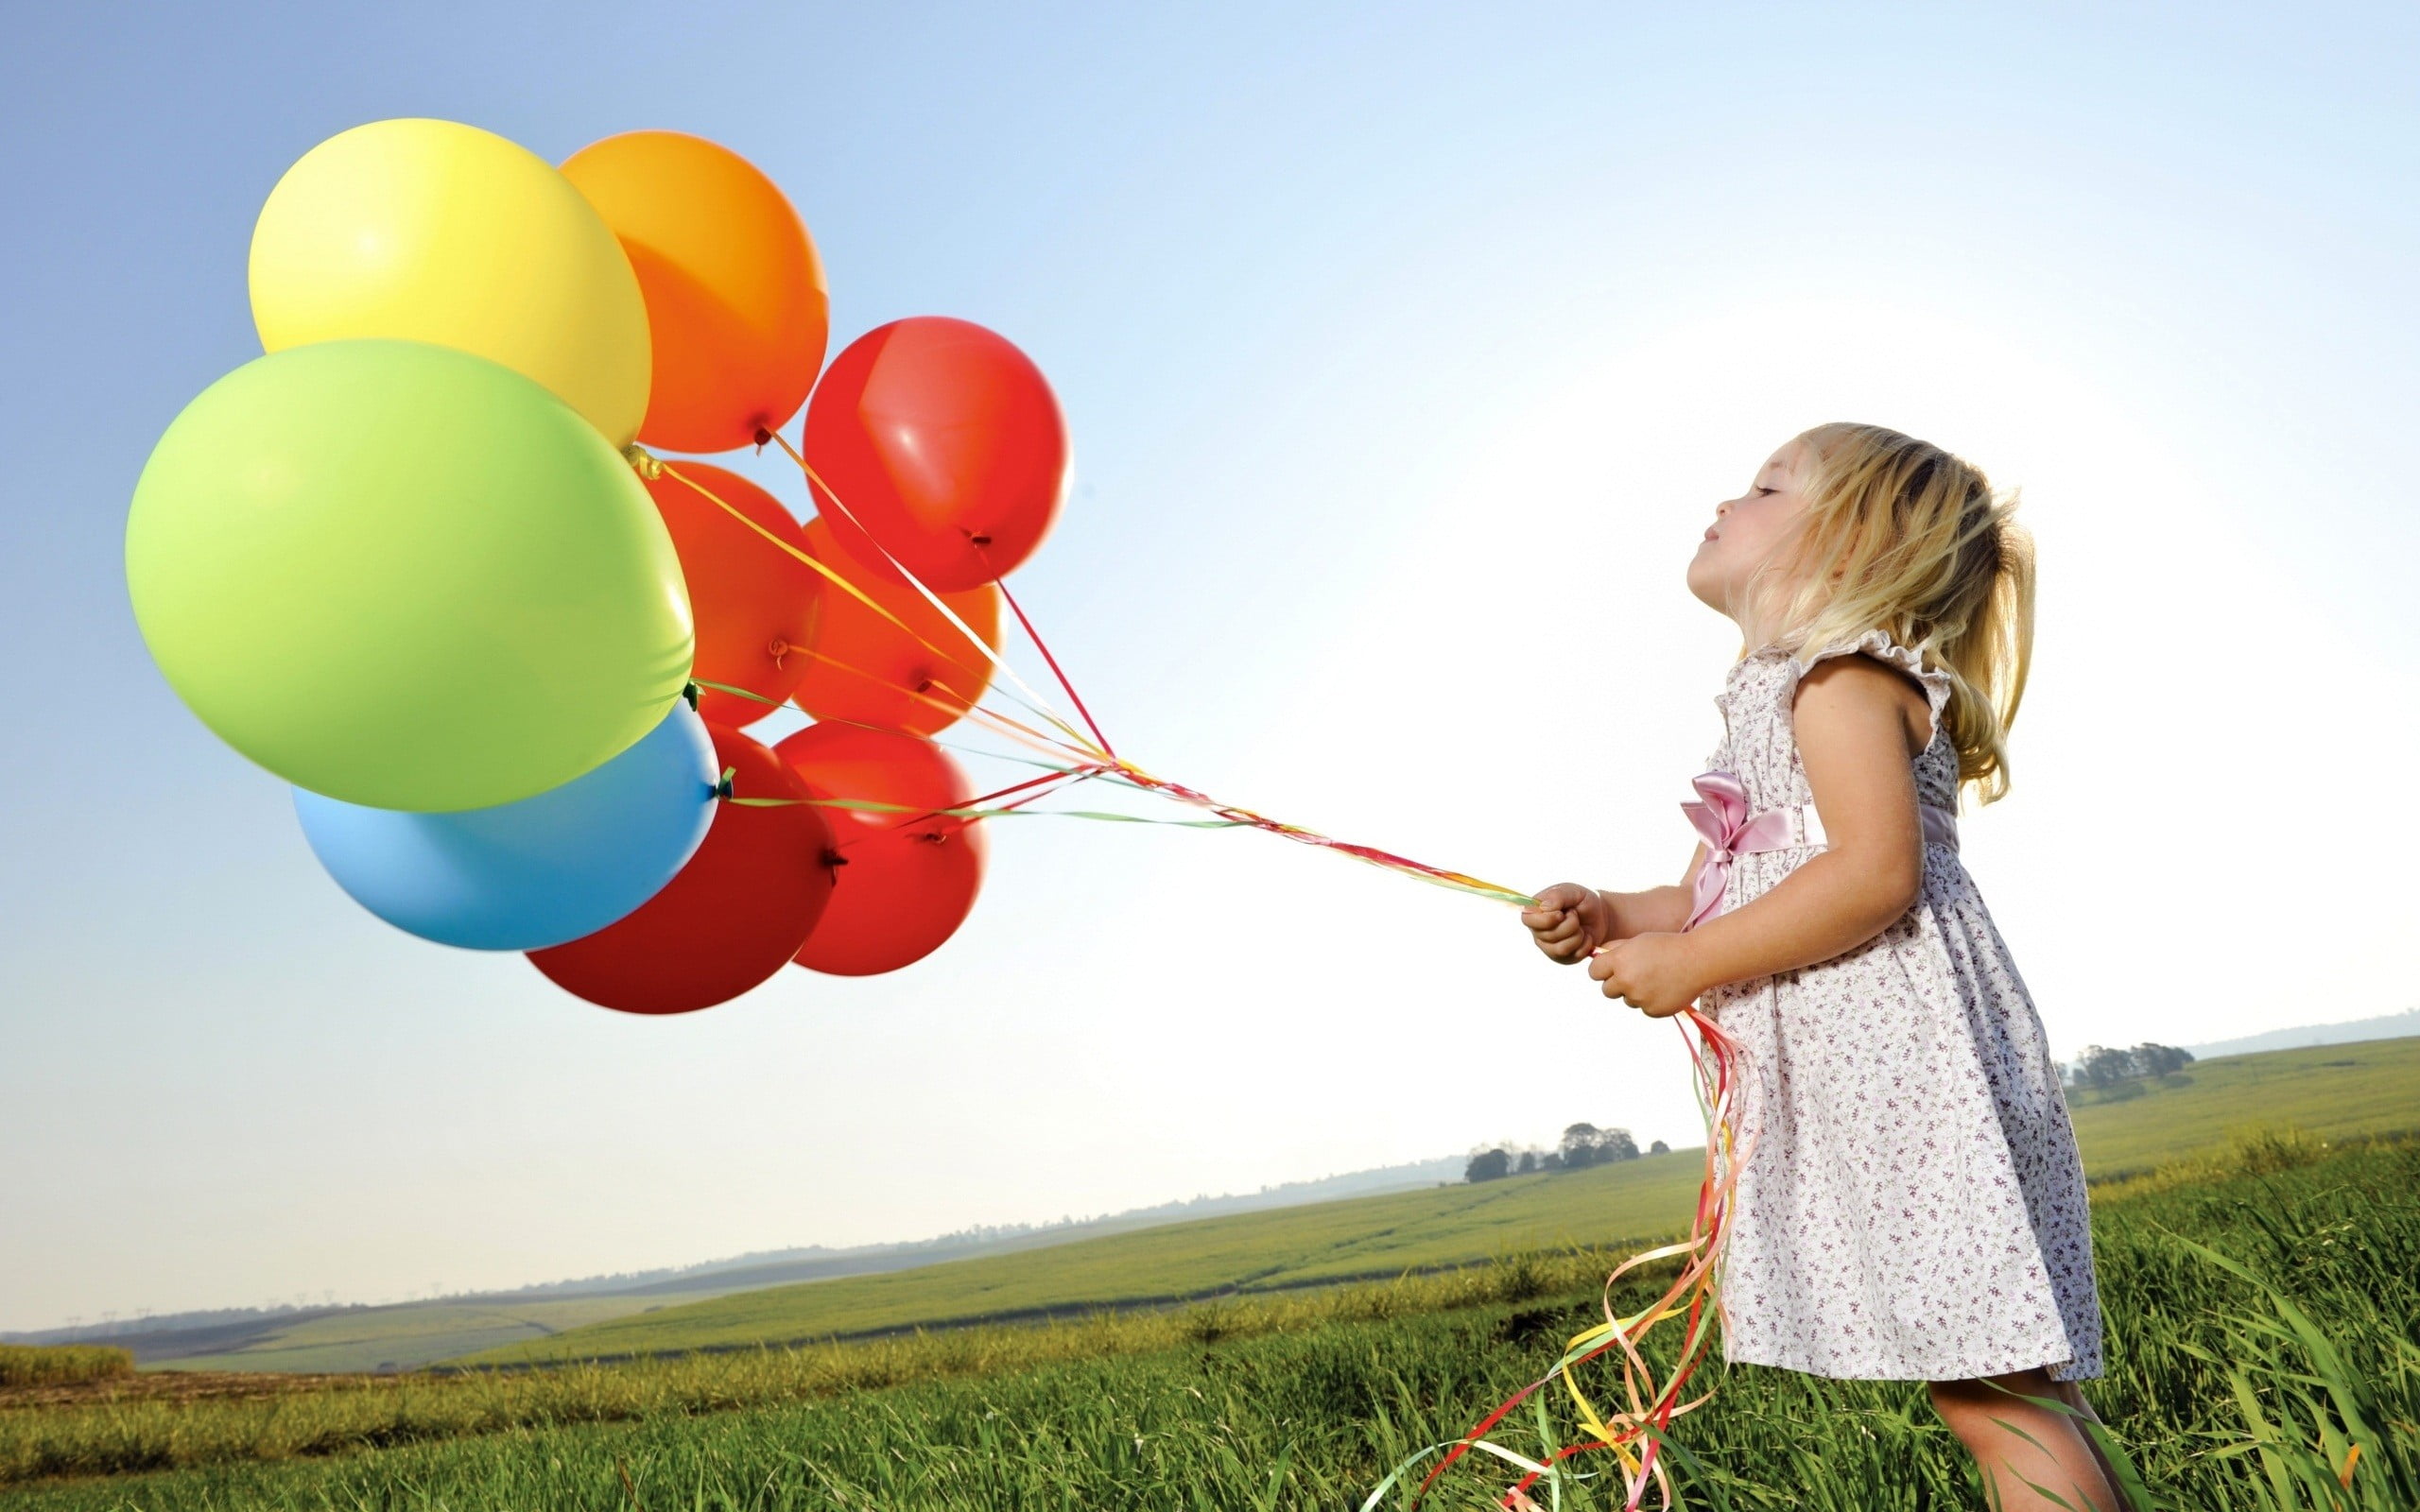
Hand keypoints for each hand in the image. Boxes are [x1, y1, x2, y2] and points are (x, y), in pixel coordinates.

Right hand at [1521, 883, 1610, 963]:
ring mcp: (1549, 947)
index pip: (1527, 919)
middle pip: (1548, 935)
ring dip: (1577, 935)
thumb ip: (1558, 895)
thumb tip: (1545, 907)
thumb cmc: (1581, 901)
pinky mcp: (1562, 958)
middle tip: (1575, 915)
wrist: (1599, 915)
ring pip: (1561, 948)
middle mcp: (1538, 931)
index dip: (1545, 919)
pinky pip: (1574, 956)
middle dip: (1569, 924)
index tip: (1561, 914)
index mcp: (1534, 912)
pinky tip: (1586, 937)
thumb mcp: (1572, 891)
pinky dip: (1585, 945)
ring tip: (1580, 926)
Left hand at [1588, 932, 1703, 1017]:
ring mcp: (1639, 998)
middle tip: (1635, 974)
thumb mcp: (1638, 941)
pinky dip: (1650, 1000)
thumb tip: (1598, 956)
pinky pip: (1643, 1008)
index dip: (1601, 970)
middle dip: (1616, 984)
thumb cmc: (1667, 946)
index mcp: (1619, 961)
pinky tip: (1664, 988)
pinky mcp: (1652, 1011)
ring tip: (1655, 978)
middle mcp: (1626, 981)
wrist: (1697, 960)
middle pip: (1607, 990)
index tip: (1609, 969)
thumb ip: (1615, 949)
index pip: (1593, 972)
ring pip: (1627, 999)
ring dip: (1635, 992)